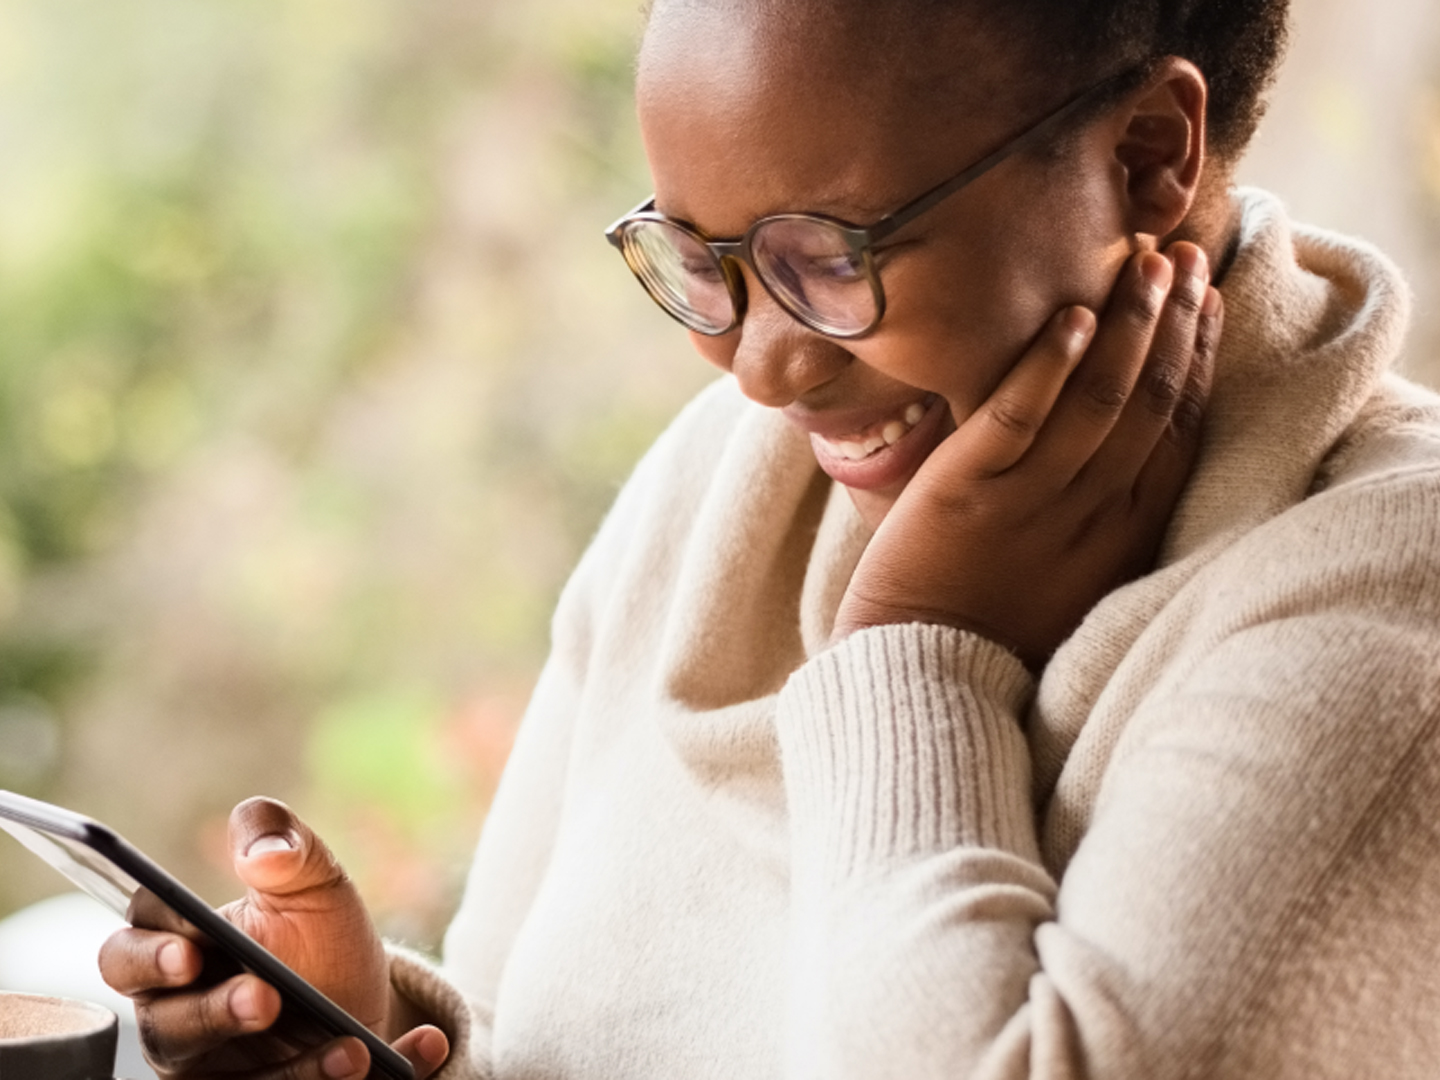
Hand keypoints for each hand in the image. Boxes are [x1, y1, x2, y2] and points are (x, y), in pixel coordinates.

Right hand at [99, 797, 449, 1079]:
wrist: (362, 990)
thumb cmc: (314, 930)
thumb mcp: (312, 878)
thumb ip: (283, 842)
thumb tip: (266, 853)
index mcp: (175, 953)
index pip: (127, 955)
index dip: (149, 957)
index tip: (191, 951)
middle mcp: (178, 1021)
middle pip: (168, 1029)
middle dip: (215, 1014)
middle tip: (264, 998)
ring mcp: (213, 1072)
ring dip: (293, 1072)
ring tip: (353, 1052)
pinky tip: (407, 1054)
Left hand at [834, 243, 1221, 668]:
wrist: (919, 665)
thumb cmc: (992, 617)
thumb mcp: (1078, 569)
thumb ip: (1103, 507)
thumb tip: (1117, 435)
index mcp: (1126, 530)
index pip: (1178, 427)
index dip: (1198, 356)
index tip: (1209, 297)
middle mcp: (1091, 512)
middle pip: (1150, 401)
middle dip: (1175, 323)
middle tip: (1189, 255)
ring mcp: (1030, 500)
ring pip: (1097, 400)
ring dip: (1127, 325)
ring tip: (1145, 262)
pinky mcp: (968, 492)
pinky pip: (1017, 417)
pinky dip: (1047, 365)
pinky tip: (1071, 317)